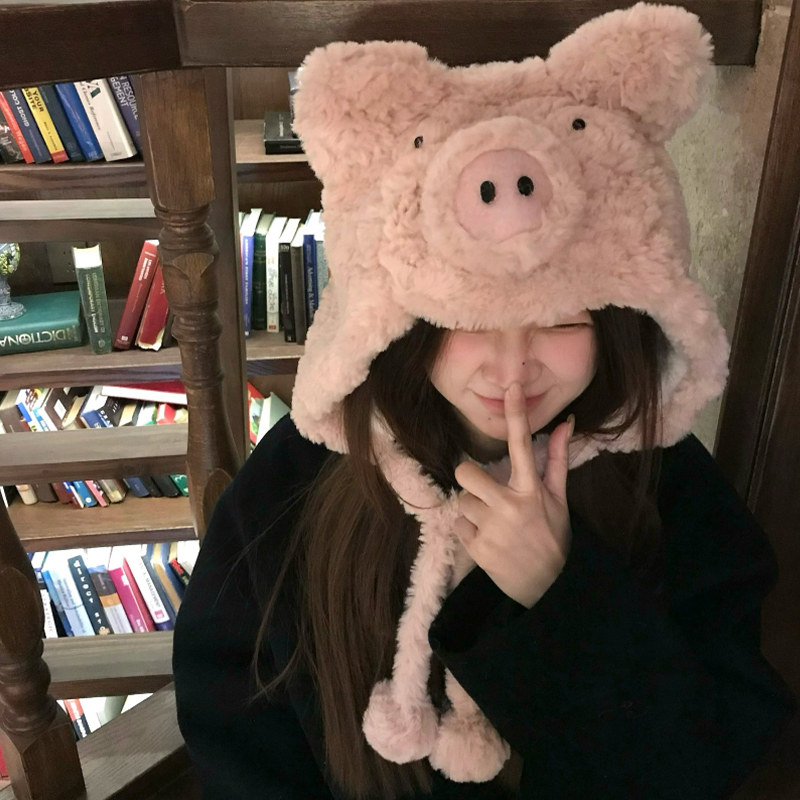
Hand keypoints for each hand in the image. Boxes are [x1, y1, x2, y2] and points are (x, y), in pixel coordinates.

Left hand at [453, 383, 573, 607]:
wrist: (551, 589)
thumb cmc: (553, 538)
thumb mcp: (559, 500)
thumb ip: (557, 461)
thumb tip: (565, 423)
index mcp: (532, 490)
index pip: (523, 444)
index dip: (517, 413)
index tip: (512, 386)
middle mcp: (510, 506)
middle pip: (466, 473)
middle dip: (471, 481)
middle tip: (487, 493)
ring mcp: (492, 528)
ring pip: (461, 501)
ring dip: (473, 510)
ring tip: (495, 525)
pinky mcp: (476, 549)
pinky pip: (458, 526)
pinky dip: (469, 532)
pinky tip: (489, 541)